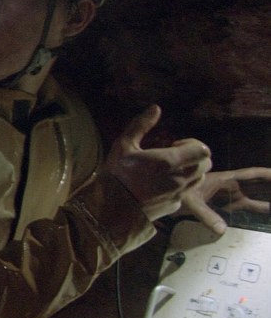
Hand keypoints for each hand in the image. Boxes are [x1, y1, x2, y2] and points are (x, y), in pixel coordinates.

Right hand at [105, 105, 211, 220]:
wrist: (112, 209)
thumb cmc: (117, 174)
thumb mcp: (123, 145)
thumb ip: (140, 125)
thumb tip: (155, 108)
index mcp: (169, 161)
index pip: (202, 149)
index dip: (192, 144)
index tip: (174, 145)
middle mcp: (180, 178)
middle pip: (206, 163)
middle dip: (195, 157)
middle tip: (175, 156)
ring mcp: (179, 194)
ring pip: (199, 179)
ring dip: (191, 171)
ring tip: (170, 170)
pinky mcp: (175, 206)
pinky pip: (186, 193)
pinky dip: (180, 187)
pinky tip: (161, 186)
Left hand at [179, 167, 270, 234]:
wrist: (165, 195)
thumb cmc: (178, 193)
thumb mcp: (191, 203)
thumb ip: (206, 215)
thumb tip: (222, 230)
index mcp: (225, 180)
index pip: (252, 175)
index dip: (269, 175)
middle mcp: (231, 187)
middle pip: (259, 186)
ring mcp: (230, 197)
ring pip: (256, 198)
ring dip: (269, 202)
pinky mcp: (227, 206)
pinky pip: (249, 208)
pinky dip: (261, 210)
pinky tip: (269, 214)